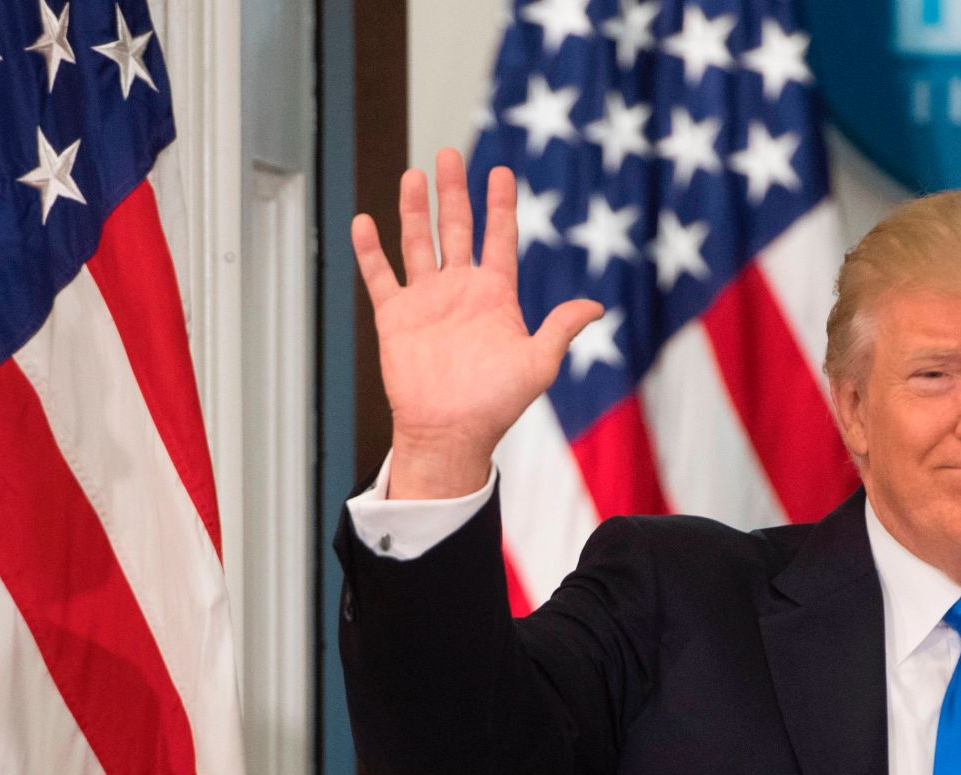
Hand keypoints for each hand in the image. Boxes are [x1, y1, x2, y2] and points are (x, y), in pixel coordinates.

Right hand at [350, 148, 601, 499]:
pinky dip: (370, 250)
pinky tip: (364, 222)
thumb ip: (561, 328)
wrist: (451, 433)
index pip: (498, 238)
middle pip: (456, 229)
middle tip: (448, 155)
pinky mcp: (395, 318)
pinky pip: (380, 277)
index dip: (499, 205)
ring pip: (418, 243)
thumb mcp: (538, 364)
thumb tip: (596, 306)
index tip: (500, 171)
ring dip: (414, 210)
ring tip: (413, 175)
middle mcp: (459, 290)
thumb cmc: (497, 405)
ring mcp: (426, 301)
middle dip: (453, 192)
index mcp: (495, 295)